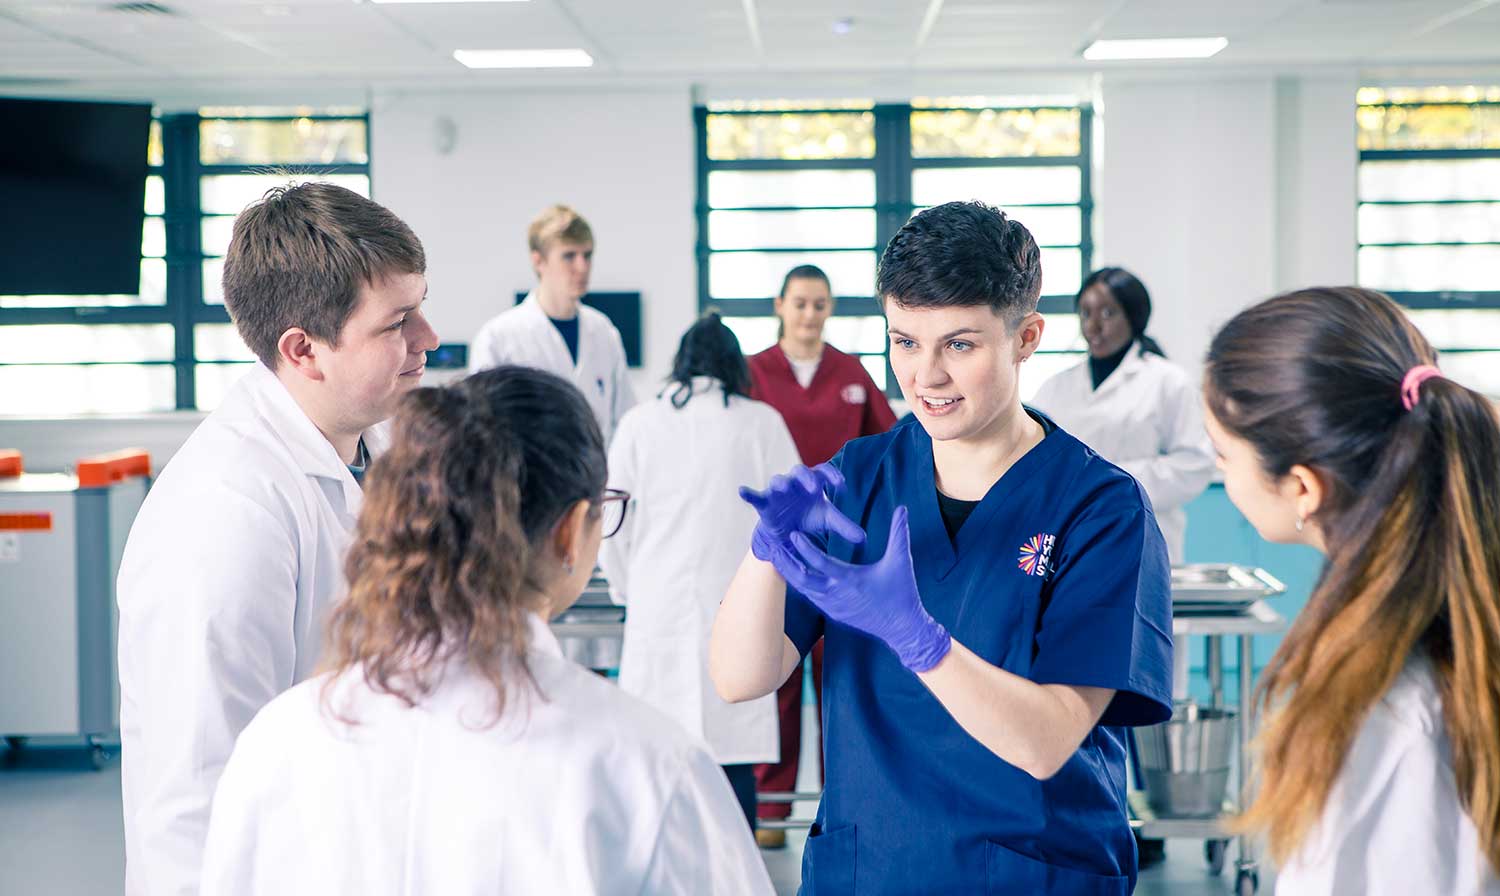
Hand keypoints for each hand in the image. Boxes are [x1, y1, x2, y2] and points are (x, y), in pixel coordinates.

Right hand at [739, 463, 864, 566]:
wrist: (788, 534)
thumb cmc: (809, 520)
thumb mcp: (827, 521)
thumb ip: (844, 526)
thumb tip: (864, 538)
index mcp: (813, 483)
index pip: (823, 472)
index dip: (832, 476)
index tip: (842, 485)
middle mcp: (795, 483)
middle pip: (800, 471)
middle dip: (806, 477)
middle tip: (813, 487)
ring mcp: (778, 492)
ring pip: (778, 480)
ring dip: (780, 483)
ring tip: (782, 487)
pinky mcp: (764, 503)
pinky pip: (755, 495)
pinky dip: (749, 493)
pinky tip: (742, 491)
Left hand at [785, 506, 950, 672]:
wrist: (902, 629)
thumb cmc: (902, 593)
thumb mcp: (901, 560)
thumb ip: (898, 532)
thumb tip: (902, 507)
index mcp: (850, 580)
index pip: (821, 563)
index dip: (806, 548)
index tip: (793, 534)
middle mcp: (836, 595)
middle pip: (802, 578)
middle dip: (787, 562)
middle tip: (773, 546)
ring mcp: (833, 606)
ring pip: (804, 589)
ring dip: (791, 572)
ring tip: (779, 556)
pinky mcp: (833, 613)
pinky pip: (811, 597)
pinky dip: (800, 584)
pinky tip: (794, 573)